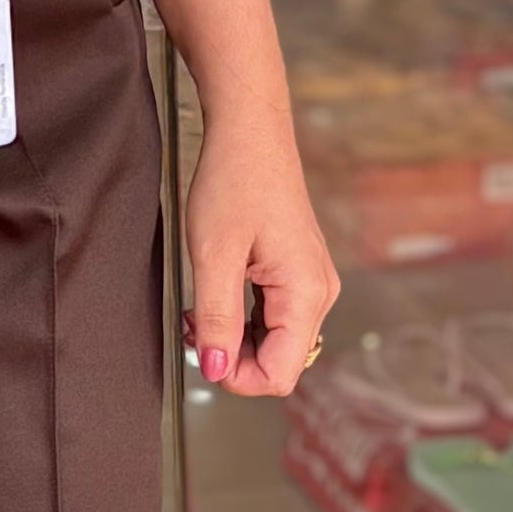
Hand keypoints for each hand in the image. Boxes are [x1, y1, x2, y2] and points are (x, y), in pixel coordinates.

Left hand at [183, 101, 337, 396]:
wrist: (250, 133)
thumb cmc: (234, 182)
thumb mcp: (213, 255)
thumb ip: (216, 319)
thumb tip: (215, 368)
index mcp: (306, 293)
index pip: (280, 374)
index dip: (236, 377)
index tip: (201, 352)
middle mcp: (319, 293)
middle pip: (280, 363)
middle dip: (232, 359)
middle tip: (193, 328)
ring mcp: (311, 283)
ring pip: (275, 343)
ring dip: (233, 341)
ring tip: (199, 313)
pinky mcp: (298, 274)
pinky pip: (273, 319)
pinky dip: (241, 322)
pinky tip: (213, 303)